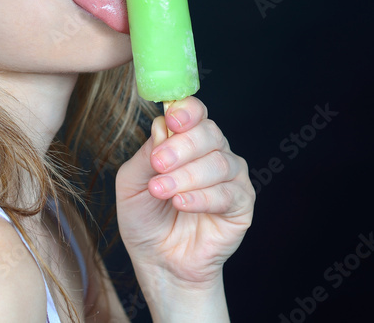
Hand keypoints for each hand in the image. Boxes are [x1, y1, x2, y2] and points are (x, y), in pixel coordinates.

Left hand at [115, 96, 254, 290]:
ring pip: (219, 162)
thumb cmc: (146, 219)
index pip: (195, 113)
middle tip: (159, 165)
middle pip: (209, 133)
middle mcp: (213, 153)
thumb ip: (146, 155)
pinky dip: (202, 197)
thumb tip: (161, 126)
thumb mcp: (132, 184)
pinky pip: (227, 194)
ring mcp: (231, 177)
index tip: (171, 119)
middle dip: (182, 147)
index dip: (186, 111)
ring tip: (163, 191)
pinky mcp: (241, 204)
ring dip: (187, 176)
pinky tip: (181, 204)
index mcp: (188, 141)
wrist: (158, 261)